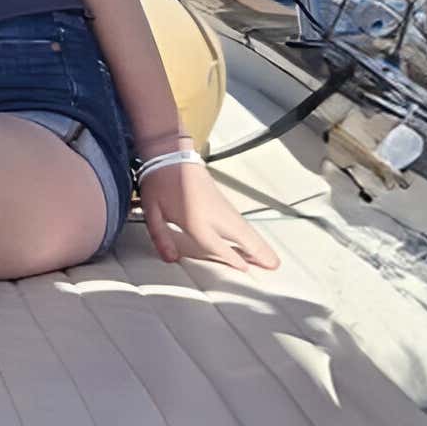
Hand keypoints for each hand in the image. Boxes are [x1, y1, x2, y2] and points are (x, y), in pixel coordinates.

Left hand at [141, 157, 281, 271]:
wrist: (171, 156)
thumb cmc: (160, 183)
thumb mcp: (152, 211)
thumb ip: (161, 237)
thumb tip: (170, 259)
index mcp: (195, 219)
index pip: (216, 244)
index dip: (231, 257)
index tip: (245, 269)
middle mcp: (214, 215)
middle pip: (240, 237)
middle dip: (257, 252)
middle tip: (273, 267)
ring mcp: (222, 208)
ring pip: (245, 230)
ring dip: (260, 245)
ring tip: (273, 261)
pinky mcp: (224, 204)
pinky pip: (243, 225)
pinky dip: (254, 236)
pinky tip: (259, 245)